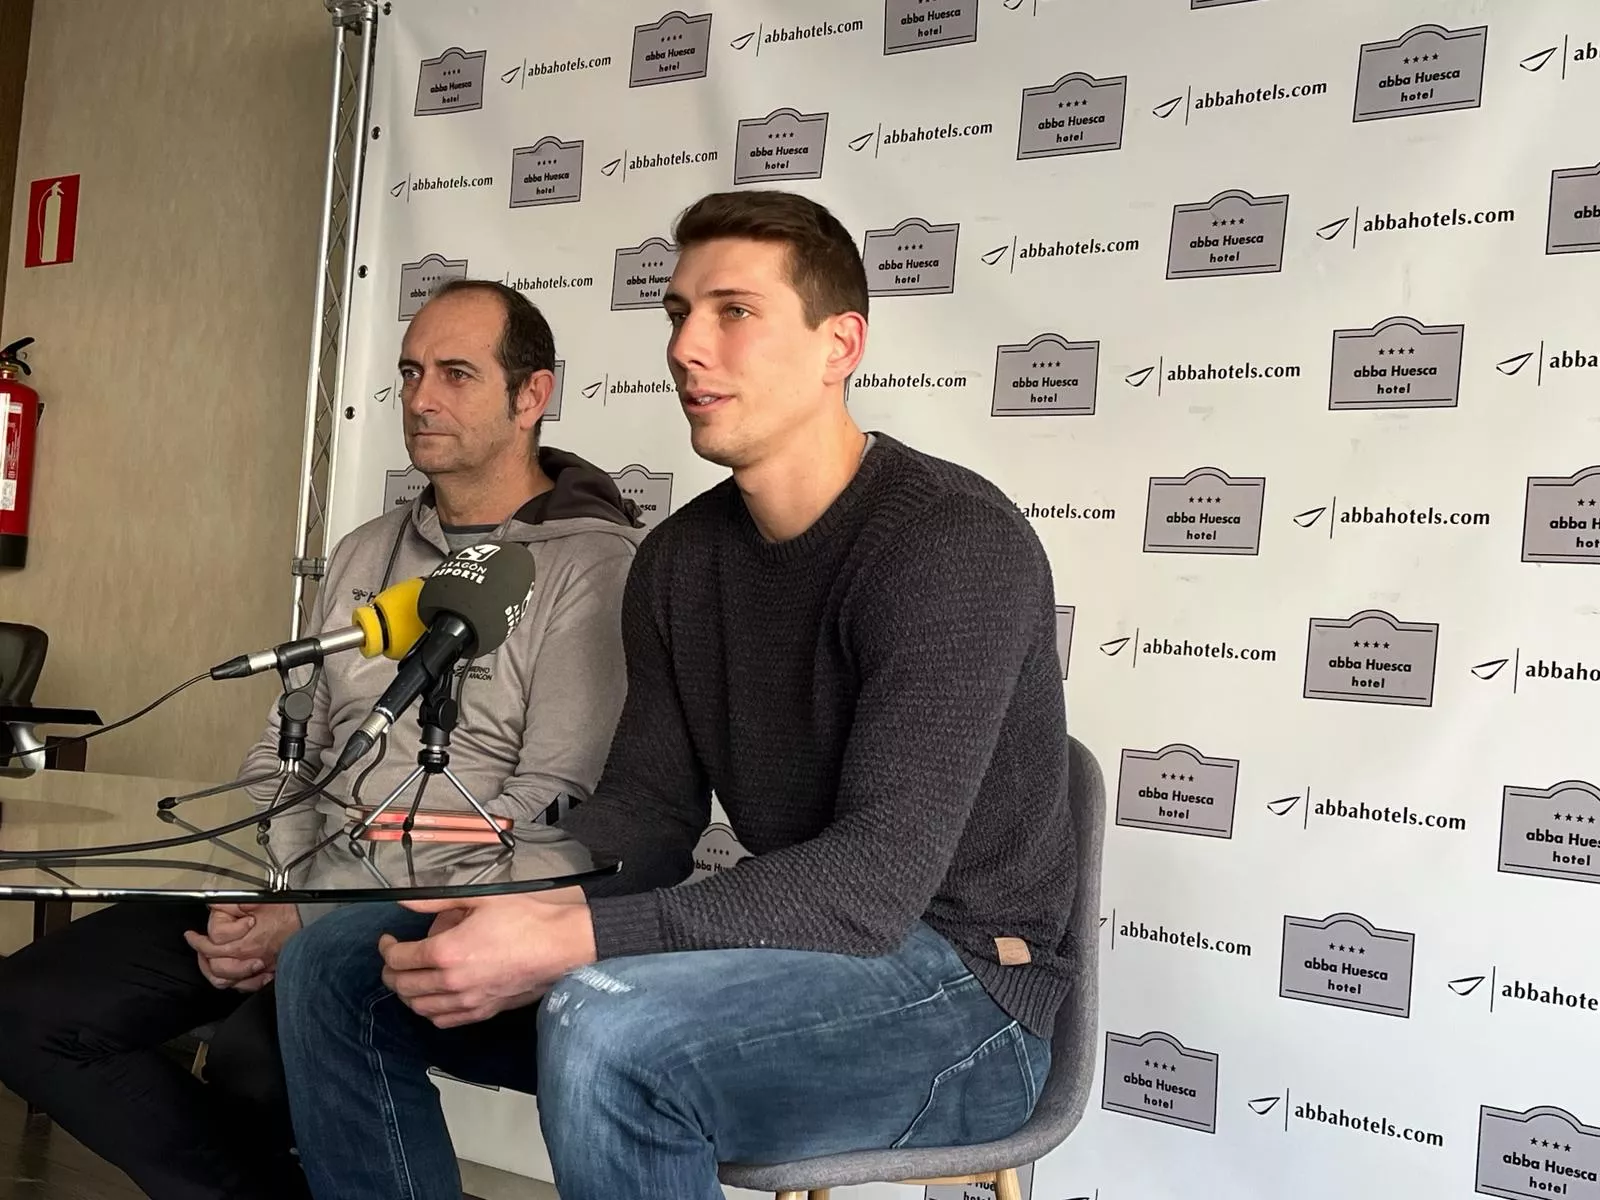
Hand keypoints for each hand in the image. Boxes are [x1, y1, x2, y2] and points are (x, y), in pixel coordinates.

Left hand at [185, 903, 301, 991]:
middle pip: (215, 966)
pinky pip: (242, 987)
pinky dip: (233, 982)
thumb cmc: (291, 913)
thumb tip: (214, 903)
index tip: (192, 934)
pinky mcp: (266, 975)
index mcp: (246, 942)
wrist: (313, 924)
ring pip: (225, 980)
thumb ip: (234, 903)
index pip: (212, 945)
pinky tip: (230, 974)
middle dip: (201, 955)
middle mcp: (249, 959)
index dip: (200, 939)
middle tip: (195, 945)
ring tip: (207, 961)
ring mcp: (258, 971)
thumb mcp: (261, 900)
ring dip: (213, 971)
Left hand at [377, 889, 596, 1028]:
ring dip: (407, 994)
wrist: (559, 945)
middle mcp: (452, 981)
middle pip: (403, 986)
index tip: (388, 941)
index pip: (399, 958)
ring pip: (420, 1008)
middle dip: (390, 972)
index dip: (386, 949)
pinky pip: (444, 1021)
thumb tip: (404, 899)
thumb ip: (435, 901)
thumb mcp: (479, 899)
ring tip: (408, 979)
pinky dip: (429, 1012)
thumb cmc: (525, 920)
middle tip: (392, 960)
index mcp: (447, 951)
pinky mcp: (483, 1012)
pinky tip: (432, 1000)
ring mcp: (467, 1000)